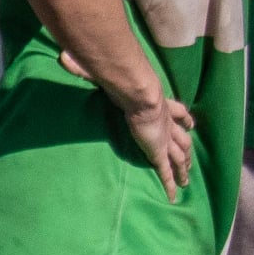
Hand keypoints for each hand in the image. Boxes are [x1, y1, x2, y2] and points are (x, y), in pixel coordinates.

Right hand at [62, 51, 193, 201]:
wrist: (141, 95)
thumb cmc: (127, 85)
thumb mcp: (110, 76)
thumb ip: (88, 69)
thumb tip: (63, 56)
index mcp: (162, 106)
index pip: (177, 112)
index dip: (184, 118)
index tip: (190, 123)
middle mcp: (167, 124)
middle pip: (182, 138)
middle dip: (186, 149)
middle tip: (190, 158)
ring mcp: (165, 139)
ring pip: (179, 156)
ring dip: (183, 168)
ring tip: (186, 180)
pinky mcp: (159, 153)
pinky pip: (166, 172)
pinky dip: (171, 185)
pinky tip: (174, 197)